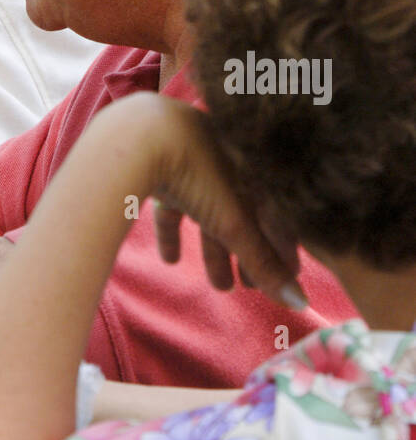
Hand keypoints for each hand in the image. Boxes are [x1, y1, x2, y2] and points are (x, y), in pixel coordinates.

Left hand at [123, 93, 302, 305]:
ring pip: (210, 212)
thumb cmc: (198, 172)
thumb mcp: (234, 221)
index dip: (282, 250)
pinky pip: (172, 204)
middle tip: (251, 288)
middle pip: (244, 215)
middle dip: (248, 254)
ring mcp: (192, 161)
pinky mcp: (160, 165)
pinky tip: (169, 260)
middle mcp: (227, 160)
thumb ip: (264, 263)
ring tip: (220, 287)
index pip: (277, 213)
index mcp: (253, 166)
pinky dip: (173, 233)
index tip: (285, 281)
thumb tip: (300, 303)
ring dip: (215, 252)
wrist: (140, 136)